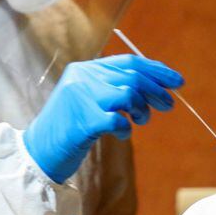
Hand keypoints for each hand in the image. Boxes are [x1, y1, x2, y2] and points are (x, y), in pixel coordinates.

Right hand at [23, 55, 182, 182]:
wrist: (39, 152)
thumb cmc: (69, 128)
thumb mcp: (88, 100)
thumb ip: (112, 88)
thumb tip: (156, 86)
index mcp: (83, 70)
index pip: (128, 62)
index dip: (156, 70)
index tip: (177, 81)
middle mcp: (81, 78)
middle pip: (132, 77)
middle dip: (156, 91)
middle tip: (168, 105)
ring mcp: (80, 98)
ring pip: (128, 94)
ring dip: (142, 109)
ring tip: (141, 120)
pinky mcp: (82, 121)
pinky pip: (118, 120)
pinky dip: (126, 129)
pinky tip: (122, 134)